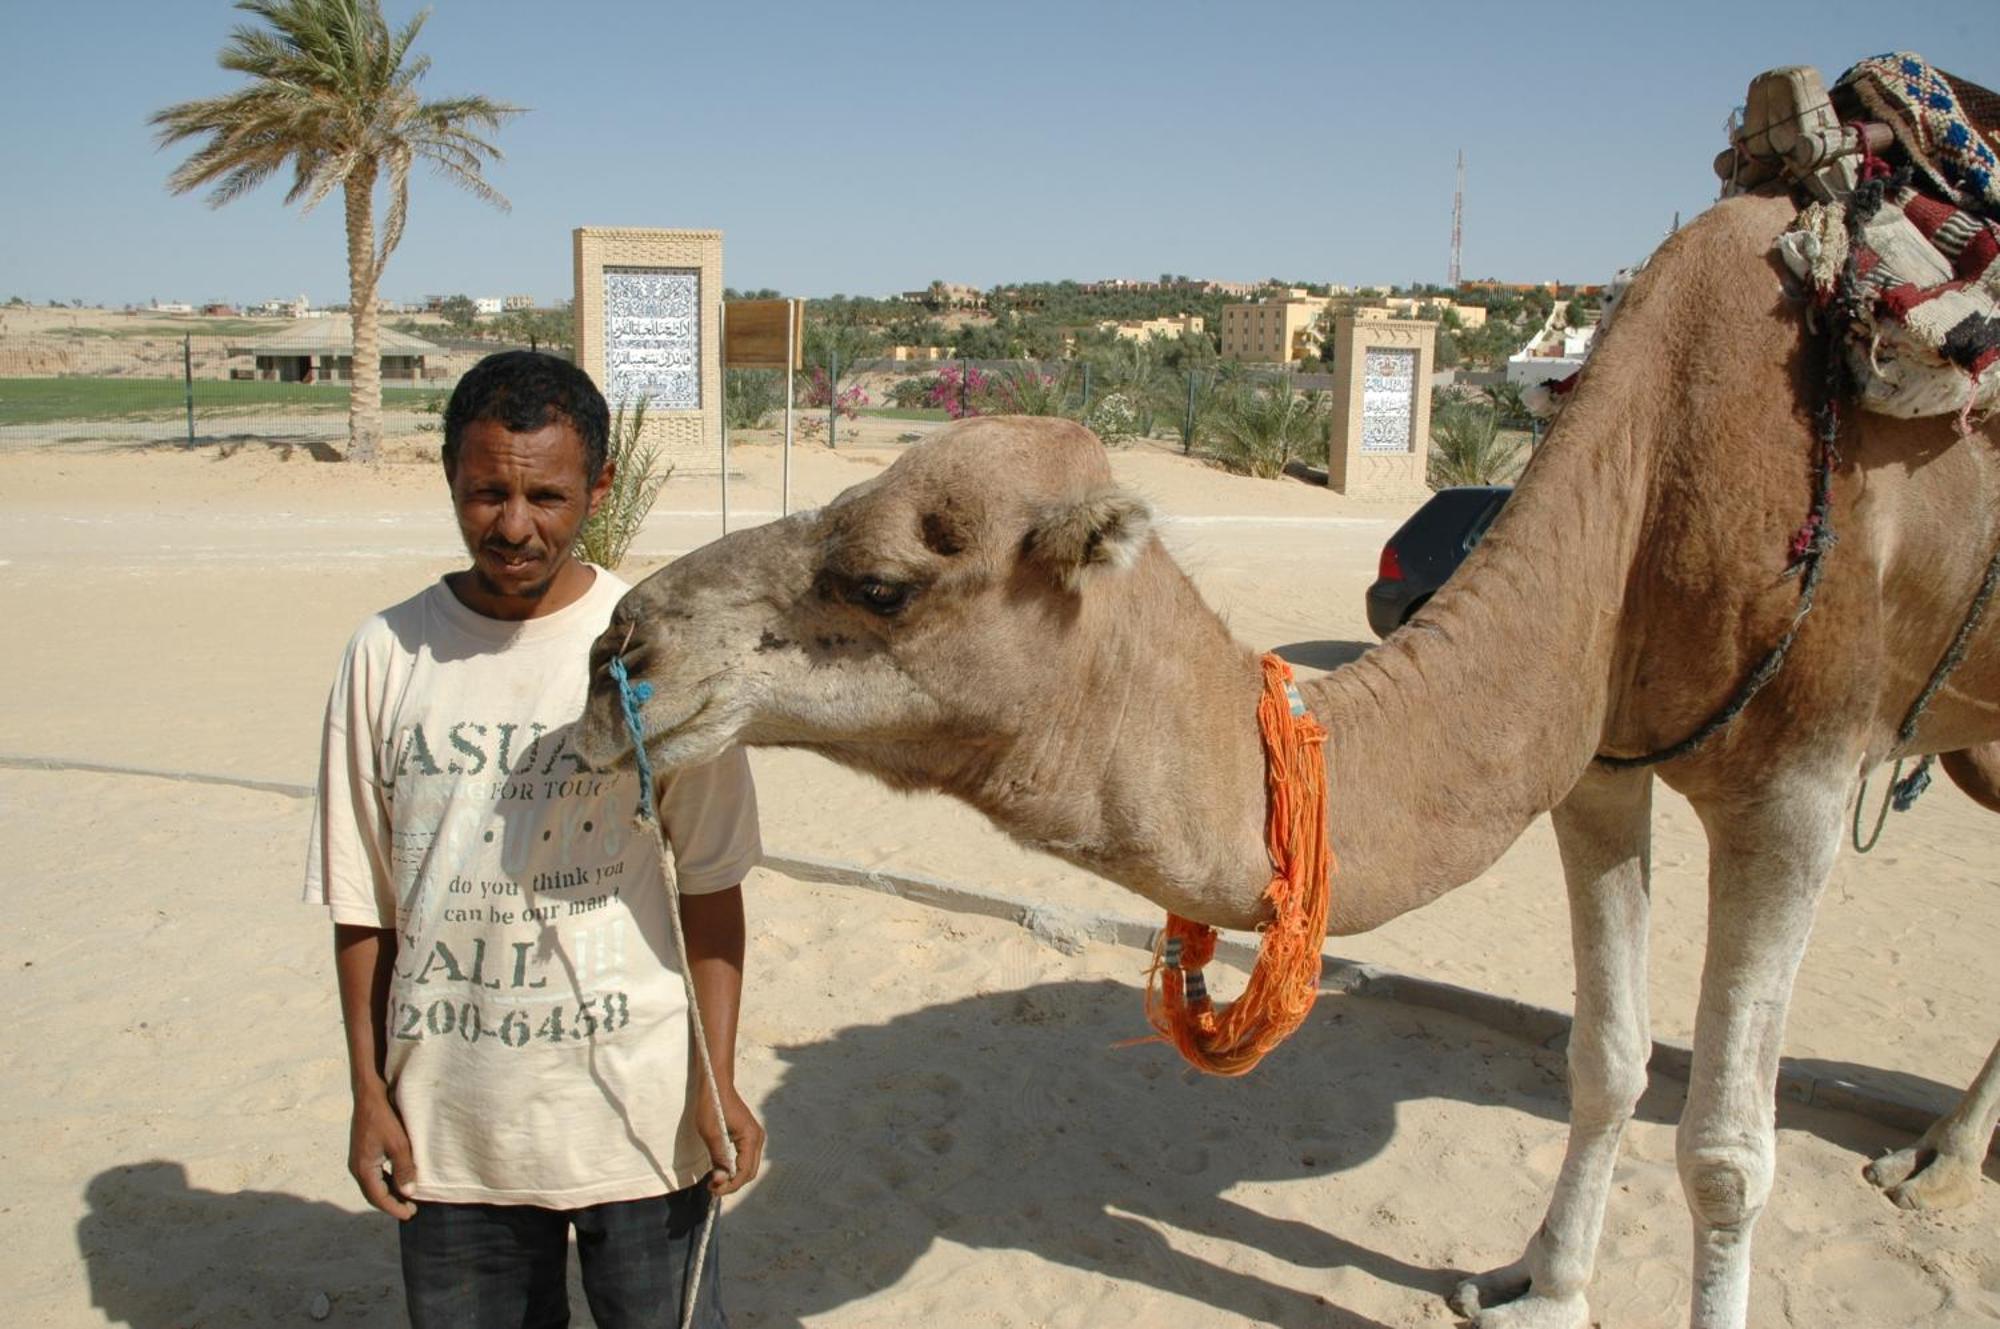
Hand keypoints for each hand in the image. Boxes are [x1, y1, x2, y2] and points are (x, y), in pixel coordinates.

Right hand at [349, 1087, 417, 1219]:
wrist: (370, 1095)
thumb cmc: (385, 1118)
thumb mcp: (399, 1144)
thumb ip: (403, 1169)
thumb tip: (408, 1193)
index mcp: (363, 1169)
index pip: (378, 1198)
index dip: (395, 1208)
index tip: (411, 1215)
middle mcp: (357, 1168)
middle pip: (374, 1195)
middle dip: (391, 1204)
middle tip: (411, 1210)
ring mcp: (358, 1161)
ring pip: (374, 1185)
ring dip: (389, 1194)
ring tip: (407, 1199)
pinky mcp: (363, 1153)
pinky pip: (374, 1175)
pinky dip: (386, 1182)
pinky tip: (398, 1181)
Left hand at [695, 1085, 763, 1196]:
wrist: (716, 1085)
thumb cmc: (712, 1105)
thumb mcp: (711, 1133)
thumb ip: (718, 1157)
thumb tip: (720, 1180)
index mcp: (751, 1138)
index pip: (744, 1172)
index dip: (729, 1185)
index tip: (712, 1189)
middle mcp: (758, 1139)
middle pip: (749, 1172)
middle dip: (732, 1183)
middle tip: (712, 1187)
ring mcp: (755, 1137)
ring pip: (748, 1167)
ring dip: (733, 1177)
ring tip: (715, 1179)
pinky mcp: (749, 1136)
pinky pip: (745, 1159)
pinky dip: (734, 1168)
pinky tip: (721, 1168)